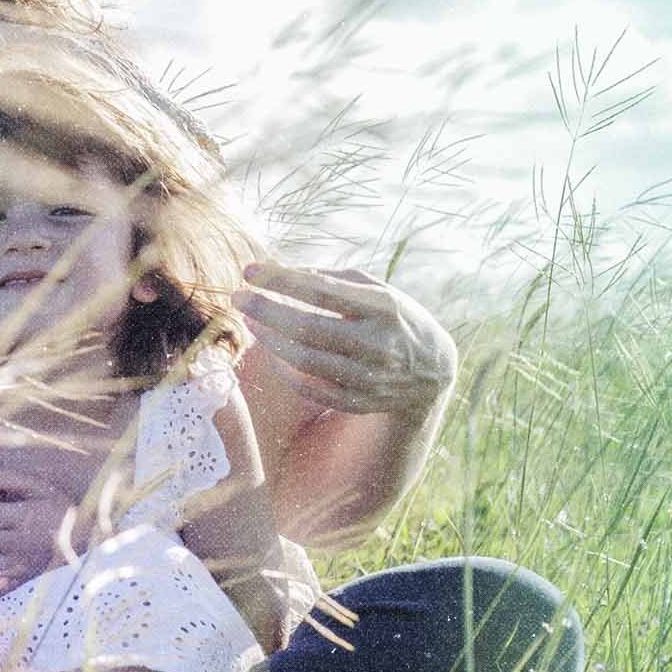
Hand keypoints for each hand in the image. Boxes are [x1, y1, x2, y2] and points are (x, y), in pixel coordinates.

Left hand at [233, 263, 456, 424]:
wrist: (433, 368)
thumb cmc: (392, 316)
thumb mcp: (375, 289)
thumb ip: (330, 278)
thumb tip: (279, 272)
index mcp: (383, 308)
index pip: (323, 291)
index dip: (282, 281)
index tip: (250, 270)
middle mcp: (378, 344)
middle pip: (309, 328)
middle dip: (267, 311)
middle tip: (239, 298)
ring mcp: (370, 377)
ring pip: (305, 360)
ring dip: (270, 339)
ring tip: (251, 320)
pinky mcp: (360, 401)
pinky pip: (310, 387)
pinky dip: (285, 369)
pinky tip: (272, 350)